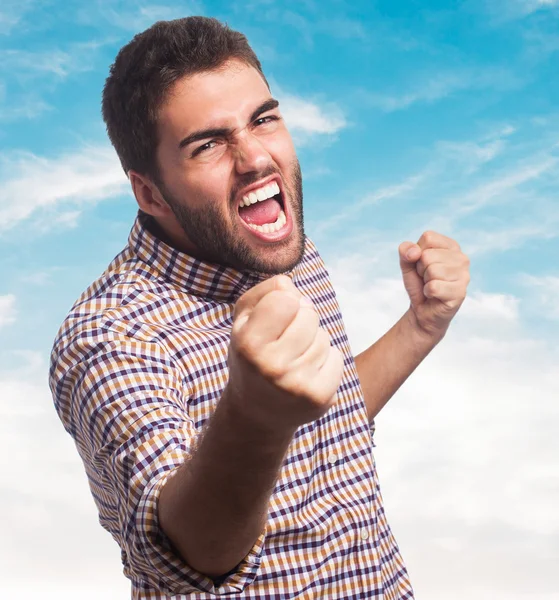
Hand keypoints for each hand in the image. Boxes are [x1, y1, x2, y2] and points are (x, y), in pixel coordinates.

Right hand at [226, 275, 343, 433]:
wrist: (256, 413)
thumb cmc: (251, 355)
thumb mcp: (244, 320)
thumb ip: (266, 291)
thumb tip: (292, 286)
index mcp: (248, 343)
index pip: (285, 298)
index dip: (282, 304)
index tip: (273, 320)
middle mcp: (271, 365)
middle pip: (309, 314)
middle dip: (300, 321)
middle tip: (284, 342)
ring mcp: (297, 384)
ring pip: (324, 336)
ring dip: (312, 342)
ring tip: (293, 360)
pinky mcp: (319, 397)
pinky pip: (337, 356)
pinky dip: (326, 360)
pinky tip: (307, 373)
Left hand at [399, 231, 469, 339]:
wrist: (422, 310)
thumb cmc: (419, 283)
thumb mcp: (407, 263)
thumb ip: (406, 250)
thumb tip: (415, 252)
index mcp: (451, 246)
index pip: (428, 237)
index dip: (417, 252)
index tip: (422, 264)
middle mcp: (462, 258)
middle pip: (428, 255)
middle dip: (420, 269)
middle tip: (427, 279)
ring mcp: (464, 276)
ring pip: (432, 271)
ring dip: (425, 281)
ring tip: (431, 286)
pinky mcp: (460, 293)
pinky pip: (433, 287)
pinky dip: (427, 292)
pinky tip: (434, 295)